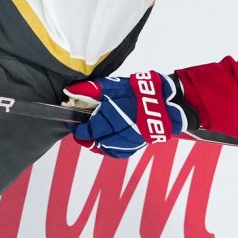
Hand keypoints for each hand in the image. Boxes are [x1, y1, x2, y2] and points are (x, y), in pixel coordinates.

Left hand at [65, 71, 187, 158]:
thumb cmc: (140, 92)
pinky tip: (108, 141)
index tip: (74, 125)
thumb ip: (90, 89)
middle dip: (86, 137)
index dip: (78, 130)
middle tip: (82, 131)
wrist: (168, 103)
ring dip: (97, 143)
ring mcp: (128, 142)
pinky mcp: (137, 145)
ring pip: (106, 149)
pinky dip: (110, 148)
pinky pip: (118, 152)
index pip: (87, 131)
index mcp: (111, 118)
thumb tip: (69, 92)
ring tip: (93, 136)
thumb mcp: (114, 85)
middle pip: (95, 142)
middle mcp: (119, 134)